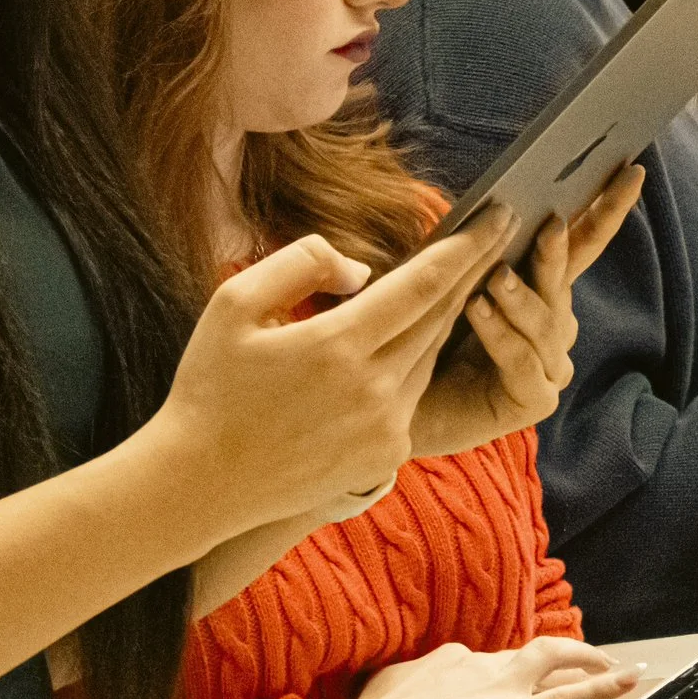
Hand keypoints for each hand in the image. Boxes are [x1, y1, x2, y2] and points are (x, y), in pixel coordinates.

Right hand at [147, 228, 505, 541]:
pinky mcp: (388, 455)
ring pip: (429, 356)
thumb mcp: (235, 304)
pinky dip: (415, 364)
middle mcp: (373, 390)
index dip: (468, 246)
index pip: (424, 284)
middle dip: (474, 271)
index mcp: (338, 346)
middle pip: (441, 317)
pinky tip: (416, 340)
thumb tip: (361, 271)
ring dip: (445, 317)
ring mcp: (385, 427)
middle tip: (499, 232)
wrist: (197, 485)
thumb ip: (302, 264)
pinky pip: (414, 395)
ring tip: (463, 278)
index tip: (500, 213)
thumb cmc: (211, 387)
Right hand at [350, 638, 640, 698]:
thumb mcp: (388, 684)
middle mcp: (487, 673)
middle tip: (601, 662)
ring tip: (628, 675)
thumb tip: (406, 678)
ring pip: (562, 680)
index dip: (504, 675)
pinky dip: (596, 696)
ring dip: (597, 678)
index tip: (506, 688)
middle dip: (573, 655)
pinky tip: (624, 688)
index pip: (491, 662)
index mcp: (454, 660)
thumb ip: (408, 676)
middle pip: (540, 656)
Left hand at [412, 167, 643, 457]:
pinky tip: (480, 311)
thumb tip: (503, 202)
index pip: (584, 241)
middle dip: (558, 252)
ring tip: (494, 279)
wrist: (394, 402)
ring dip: (520, 298)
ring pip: (545, 322)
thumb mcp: (452, 277)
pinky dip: (501, 334)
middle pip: (564, 280)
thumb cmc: (422, 334)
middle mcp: (555, 324)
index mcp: (542, 287)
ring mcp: (550, 363)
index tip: (632, 170)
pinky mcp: (535, 400)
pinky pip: (523, 360)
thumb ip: (481, 246)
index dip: (608, 208)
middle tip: (549, 224)